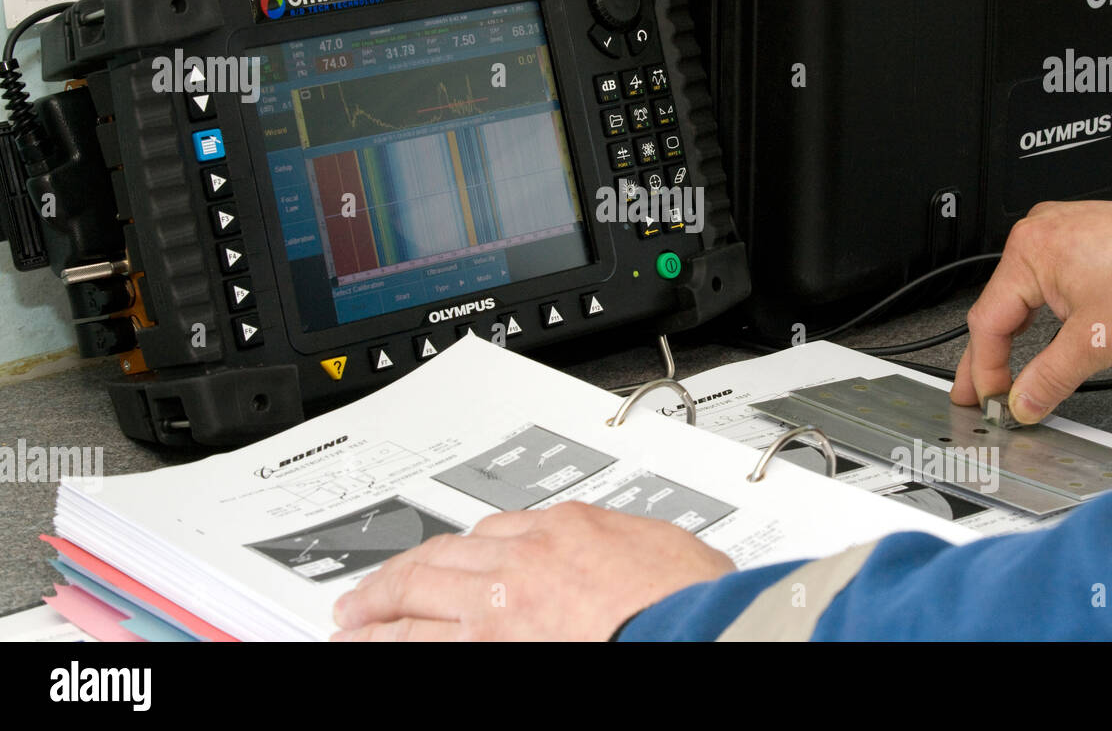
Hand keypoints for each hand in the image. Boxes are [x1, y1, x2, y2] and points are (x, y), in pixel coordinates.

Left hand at [330, 501, 735, 640]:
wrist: (696, 627)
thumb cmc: (692, 598)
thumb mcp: (665, 548)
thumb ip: (624, 547)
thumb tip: (627, 556)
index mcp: (566, 529)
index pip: (494, 534)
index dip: (461, 554)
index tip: (449, 564)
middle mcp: (522, 562)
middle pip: (439, 561)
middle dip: (397, 577)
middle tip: (366, 592)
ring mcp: (499, 609)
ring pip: (416, 602)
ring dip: (376, 614)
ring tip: (348, 625)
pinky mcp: (488, 648)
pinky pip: (422, 646)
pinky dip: (391, 646)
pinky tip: (368, 649)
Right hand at [950, 201, 1111, 422]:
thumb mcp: (1098, 344)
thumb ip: (1049, 378)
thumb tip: (1022, 402)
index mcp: (1029, 251)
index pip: (988, 322)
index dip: (985, 369)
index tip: (991, 400)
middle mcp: (1040, 232)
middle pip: (1000, 305)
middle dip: (989, 355)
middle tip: (976, 392)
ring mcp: (1063, 231)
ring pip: (1024, 294)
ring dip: (1015, 334)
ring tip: (1005, 370)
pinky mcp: (1086, 236)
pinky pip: (1048, 279)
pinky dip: (1041, 312)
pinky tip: (1042, 333)